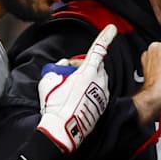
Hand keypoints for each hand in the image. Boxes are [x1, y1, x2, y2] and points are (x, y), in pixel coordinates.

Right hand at [37, 24, 116, 152]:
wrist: (64, 130)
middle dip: (84, 66)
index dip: (105, 37)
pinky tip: (78, 99)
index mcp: (87, 72)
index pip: (98, 49)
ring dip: (87, 78)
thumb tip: (64, 66)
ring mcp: (103, 93)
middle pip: (96, 65)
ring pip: (98, 78)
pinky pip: (99, 91)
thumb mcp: (48, 80)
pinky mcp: (103, 104)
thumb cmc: (56, 105)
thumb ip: (58, 68)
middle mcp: (99, 80)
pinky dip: (90, 91)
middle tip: (69, 73)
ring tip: (72, 88)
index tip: (112, 29)